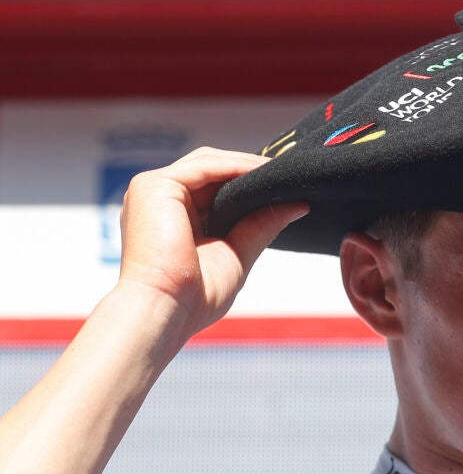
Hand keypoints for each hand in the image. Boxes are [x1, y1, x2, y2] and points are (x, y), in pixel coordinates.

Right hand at [117, 147, 307, 340]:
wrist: (166, 310)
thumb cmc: (194, 296)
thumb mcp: (238, 253)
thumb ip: (262, 225)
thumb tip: (298, 205)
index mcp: (173, 217)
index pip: (213, 187)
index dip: (247, 182)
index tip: (285, 184)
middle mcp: (160, 201)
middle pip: (210, 170)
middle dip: (249, 169)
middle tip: (289, 172)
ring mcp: (153, 190)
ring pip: (209, 164)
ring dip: (247, 165)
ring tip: (282, 171)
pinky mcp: (155, 186)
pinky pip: (204, 166)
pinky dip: (236, 166)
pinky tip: (263, 172)